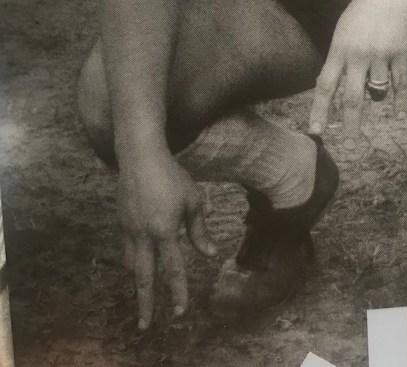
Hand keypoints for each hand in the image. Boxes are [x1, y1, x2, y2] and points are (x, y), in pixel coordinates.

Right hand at [116, 147, 216, 329]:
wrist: (140, 156)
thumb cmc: (171, 175)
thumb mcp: (192, 200)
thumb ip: (199, 229)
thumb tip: (210, 253)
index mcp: (164, 230)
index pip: (173, 269)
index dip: (177, 292)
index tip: (180, 312)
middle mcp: (144, 235)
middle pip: (143, 277)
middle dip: (145, 303)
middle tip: (144, 326)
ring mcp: (129, 229)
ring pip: (132, 265)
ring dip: (137, 283)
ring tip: (142, 297)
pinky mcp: (121, 222)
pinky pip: (126, 249)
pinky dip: (132, 261)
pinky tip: (137, 265)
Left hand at [309, 0, 406, 144]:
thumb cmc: (365, 8)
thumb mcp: (344, 29)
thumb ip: (340, 58)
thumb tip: (333, 87)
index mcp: (339, 48)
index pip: (325, 85)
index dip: (319, 110)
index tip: (315, 131)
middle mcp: (359, 55)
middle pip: (351, 98)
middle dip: (349, 125)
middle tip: (348, 146)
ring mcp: (382, 55)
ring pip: (377, 92)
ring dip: (375, 102)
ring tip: (373, 103)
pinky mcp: (402, 53)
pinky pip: (399, 85)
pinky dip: (399, 100)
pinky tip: (398, 113)